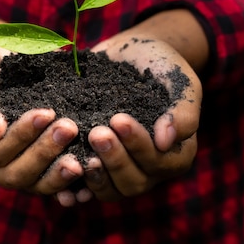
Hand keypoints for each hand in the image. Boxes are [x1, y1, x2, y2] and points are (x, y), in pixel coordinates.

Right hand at [0, 40, 83, 194]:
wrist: (6, 64)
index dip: (21, 136)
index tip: (45, 113)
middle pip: (18, 173)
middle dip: (45, 152)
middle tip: (69, 127)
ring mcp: (20, 173)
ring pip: (39, 184)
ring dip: (60, 172)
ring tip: (83, 156)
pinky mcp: (43, 173)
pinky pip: (57, 185)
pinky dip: (74, 183)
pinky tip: (92, 169)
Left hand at [55, 33, 201, 203]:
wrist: (132, 52)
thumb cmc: (162, 65)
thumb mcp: (182, 82)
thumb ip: (183, 112)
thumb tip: (165, 141)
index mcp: (175, 153)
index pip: (158, 162)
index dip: (138, 145)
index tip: (118, 119)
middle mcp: (149, 168)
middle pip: (133, 183)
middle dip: (114, 160)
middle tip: (96, 133)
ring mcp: (121, 167)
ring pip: (110, 190)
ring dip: (94, 176)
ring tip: (78, 155)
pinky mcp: (96, 162)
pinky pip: (86, 186)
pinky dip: (74, 189)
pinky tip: (60, 183)